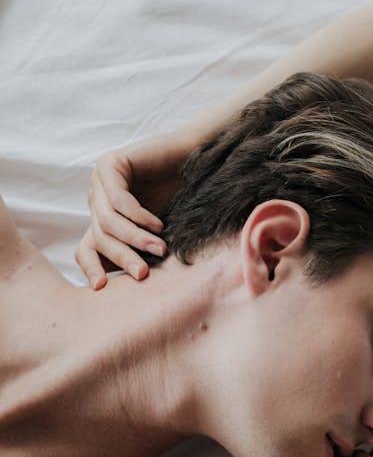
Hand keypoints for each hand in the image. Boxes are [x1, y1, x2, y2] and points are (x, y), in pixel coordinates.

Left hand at [76, 129, 194, 287]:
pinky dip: (139, 217)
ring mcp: (100, 181)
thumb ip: (140, 254)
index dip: (91, 268)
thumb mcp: (159, 237)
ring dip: (135, 239)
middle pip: (99, 237)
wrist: (202, 164)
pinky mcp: (110, 165)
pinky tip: (158, 225)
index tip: (102, 287)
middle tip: (143, 273)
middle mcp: (98, 200)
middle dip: (122, 258)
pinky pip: (119, 201)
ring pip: (107, 222)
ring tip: (160, 249)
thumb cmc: (185, 202)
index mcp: (104, 221)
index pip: (86, 249)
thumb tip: (123, 292)